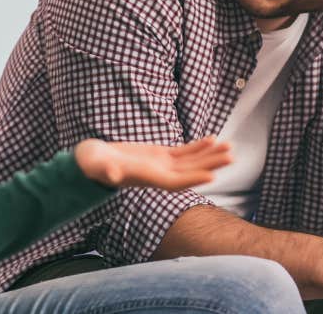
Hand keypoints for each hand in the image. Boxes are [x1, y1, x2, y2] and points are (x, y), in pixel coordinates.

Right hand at [73, 136, 231, 190]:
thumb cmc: (93, 165)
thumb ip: (107, 170)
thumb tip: (113, 174)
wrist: (91, 162)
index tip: (212, 175)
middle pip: (190, 172)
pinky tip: (212, 139)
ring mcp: (161, 165)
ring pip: (191, 162)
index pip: (175, 182)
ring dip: (210, 155)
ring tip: (229, 147)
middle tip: (231, 156)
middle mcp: (158, 175)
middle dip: (210, 164)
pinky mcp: (159, 155)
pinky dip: (198, 147)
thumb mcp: (98, 166)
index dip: (193, 179)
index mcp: (147, 179)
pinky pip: (183, 152)